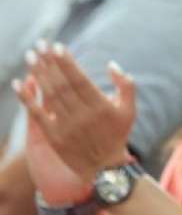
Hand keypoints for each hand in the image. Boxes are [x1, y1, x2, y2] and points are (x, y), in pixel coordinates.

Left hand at [15, 44, 134, 183]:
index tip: (56, 47)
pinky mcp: (54, 136)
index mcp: (101, 107)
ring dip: (38, 74)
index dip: (66, 62)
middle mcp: (83, 116)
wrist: (105, 168)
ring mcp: (67, 127)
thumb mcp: (130, 111)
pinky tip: (19, 83)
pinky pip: (37, 114)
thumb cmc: (117, 135)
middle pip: (61, 84)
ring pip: (49, 96)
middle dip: (49, 63)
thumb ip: (126, 86)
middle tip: (39, 45)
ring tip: (30, 56)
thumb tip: (112, 65)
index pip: (79, 79)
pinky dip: (26, 98)